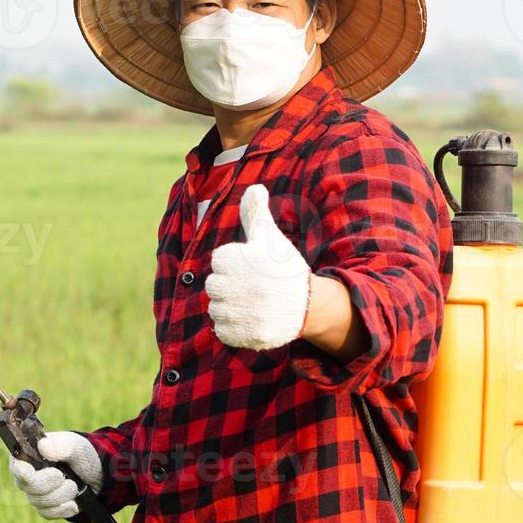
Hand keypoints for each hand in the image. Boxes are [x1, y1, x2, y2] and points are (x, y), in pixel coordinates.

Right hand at [8, 431, 102, 519]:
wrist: (94, 474)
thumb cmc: (79, 454)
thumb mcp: (75, 446)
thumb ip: (61, 445)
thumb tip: (43, 447)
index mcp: (28, 455)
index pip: (16, 466)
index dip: (21, 472)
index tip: (29, 473)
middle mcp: (26, 475)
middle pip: (27, 487)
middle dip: (48, 483)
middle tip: (61, 476)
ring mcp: (34, 493)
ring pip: (38, 502)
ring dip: (61, 494)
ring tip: (73, 485)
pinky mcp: (44, 507)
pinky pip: (47, 513)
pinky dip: (62, 508)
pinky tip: (73, 503)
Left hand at [205, 184, 310, 350]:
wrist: (310, 305)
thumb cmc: (285, 267)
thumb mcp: (270, 237)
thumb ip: (255, 213)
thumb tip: (254, 187)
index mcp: (240, 259)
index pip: (218, 261)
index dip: (235, 263)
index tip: (253, 266)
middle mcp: (239, 286)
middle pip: (212, 286)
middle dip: (230, 285)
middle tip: (253, 285)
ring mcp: (243, 313)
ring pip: (215, 309)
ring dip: (230, 307)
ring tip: (253, 302)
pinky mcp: (246, 335)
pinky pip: (222, 331)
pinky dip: (233, 328)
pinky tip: (251, 319)